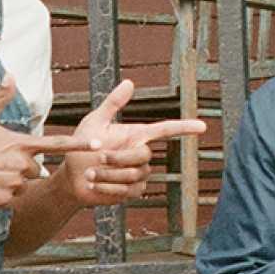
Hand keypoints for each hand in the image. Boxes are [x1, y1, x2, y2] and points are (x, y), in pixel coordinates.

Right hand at [0, 75, 99, 207]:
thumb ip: (0, 97)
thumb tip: (11, 74)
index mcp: (20, 144)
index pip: (56, 144)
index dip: (78, 145)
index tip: (96, 145)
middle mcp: (20, 164)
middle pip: (36, 169)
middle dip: (21, 167)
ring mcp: (12, 182)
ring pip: (22, 184)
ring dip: (11, 181)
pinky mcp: (2, 199)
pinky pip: (10, 198)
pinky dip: (0, 194)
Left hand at [59, 79, 205, 206]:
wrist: (72, 178)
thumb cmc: (81, 147)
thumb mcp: (94, 122)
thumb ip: (112, 104)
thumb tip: (129, 82)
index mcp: (136, 135)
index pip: (165, 130)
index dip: (184, 128)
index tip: (202, 126)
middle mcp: (141, 154)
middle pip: (143, 156)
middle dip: (118, 158)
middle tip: (97, 158)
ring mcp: (139, 174)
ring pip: (134, 175)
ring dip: (108, 174)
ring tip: (90, 173)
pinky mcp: (132, 191)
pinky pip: (128, 191)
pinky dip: (108, 188)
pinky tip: (94, 185)